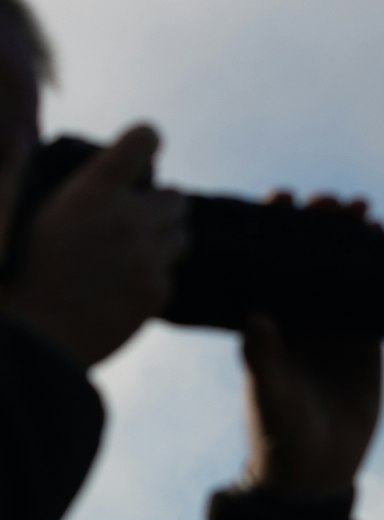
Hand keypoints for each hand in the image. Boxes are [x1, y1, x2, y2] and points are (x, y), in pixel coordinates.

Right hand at [0, 124, 187, 366]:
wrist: (34, 337)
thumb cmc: (24, 271)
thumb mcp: (31, 211)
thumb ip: (54, 177)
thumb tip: (47, 144)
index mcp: (94, 189)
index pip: (144, 140)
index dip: (147, 143)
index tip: (144, 155)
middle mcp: (127, 219)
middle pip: (178, 198)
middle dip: (161, 206)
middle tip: (140, 218)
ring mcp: (147, 259)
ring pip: (182, 237)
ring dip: (164, 241)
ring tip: (133, 253)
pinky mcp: (156, 293)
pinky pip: (170, 276)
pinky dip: (154, 279)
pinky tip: (123, 287)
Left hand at [243, 195, 382, 498]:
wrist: (317, 473)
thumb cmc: (280, 435)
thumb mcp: (271, 396)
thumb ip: (262, 359)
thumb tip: (256, 318)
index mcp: (269, 318)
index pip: (270, 259)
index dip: (276, 226)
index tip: (284, 201)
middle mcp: (301, 315)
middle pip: (311, 254)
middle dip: (322, 223)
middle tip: (334, 204)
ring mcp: (336, 327)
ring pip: (346, 270)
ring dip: (356, 240)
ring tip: (366, 215)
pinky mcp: (369, 344)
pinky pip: (379, 301)